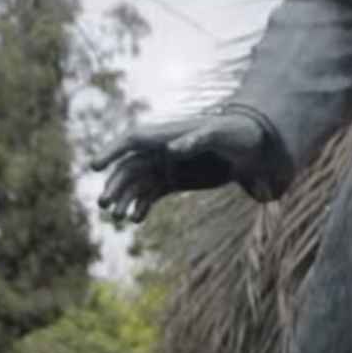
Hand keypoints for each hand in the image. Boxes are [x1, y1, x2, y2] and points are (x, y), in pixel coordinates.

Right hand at [89, 112, 272, 223]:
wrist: (256, 148)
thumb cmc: (238, 134)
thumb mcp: (220, 135)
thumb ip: (198, 140)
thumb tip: (172, 150)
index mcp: (169, 133)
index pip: (133, 139)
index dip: (112, 150)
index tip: (95, 165)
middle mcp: (162, 149)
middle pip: (129, 166)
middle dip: (115, 184)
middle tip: (104, 205)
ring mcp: (167, 165)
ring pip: (136, 183)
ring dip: (124, 199)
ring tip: (119, 218)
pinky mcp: (174, 180)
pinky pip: (150, 194)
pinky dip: (140, 205)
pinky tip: (136, 219)